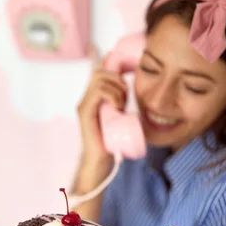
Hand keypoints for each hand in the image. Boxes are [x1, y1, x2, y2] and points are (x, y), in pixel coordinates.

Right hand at [77, 45, 127, 162]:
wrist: (101, 162)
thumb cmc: (112, 143)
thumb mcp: (121, 118)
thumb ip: (124, 106)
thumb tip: (142, 96)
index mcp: (93, 99)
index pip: (100, 71)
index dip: (112, 63)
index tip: (129, 68)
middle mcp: (86, 99)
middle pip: (100, 72)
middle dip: (118, 79)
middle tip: (126, 97)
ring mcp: (83, 104)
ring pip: (100, 79)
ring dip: (117, 89)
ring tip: (122, 105)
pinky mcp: (84, 112)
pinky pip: (98, 92)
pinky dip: (112, 96)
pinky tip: (117, 108)